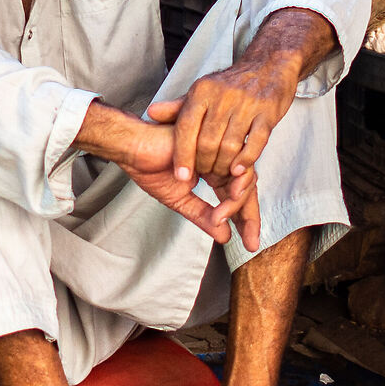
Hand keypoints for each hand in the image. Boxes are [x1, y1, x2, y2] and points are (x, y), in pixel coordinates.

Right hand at [76, 104, 254, 244]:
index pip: (235, 197)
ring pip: (245, 180)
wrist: (133, 148)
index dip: (244, 221)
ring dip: (236, 204)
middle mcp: (221, 160)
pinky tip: (227, 201)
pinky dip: (235, 187)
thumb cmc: (149, 167)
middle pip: (247, 189)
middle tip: (251, 242)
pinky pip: (237, 166)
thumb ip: (203, 216)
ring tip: (220, 218)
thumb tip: (225, 237)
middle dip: (251, 218)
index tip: (249, 243)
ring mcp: (220, 149)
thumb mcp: (180, 200)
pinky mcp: (218, 142)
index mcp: (214, 171)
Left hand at [145, 7, 334, 195]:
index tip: (181, 176)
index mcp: (202, 92)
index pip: (186, 127)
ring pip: (230, 145)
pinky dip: (245, 160)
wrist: (268, 66)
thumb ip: (177, 107)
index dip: (182, 154)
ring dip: (223, 166)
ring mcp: (247, 104)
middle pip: (207, 141)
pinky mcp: (268, 113)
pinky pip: (255, 143)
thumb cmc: (229, 86)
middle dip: (204, 164)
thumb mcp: (201, 91)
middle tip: (205, 176)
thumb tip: (151, 113)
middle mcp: (223, 96)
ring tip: (220, 175)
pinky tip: (238, 171)